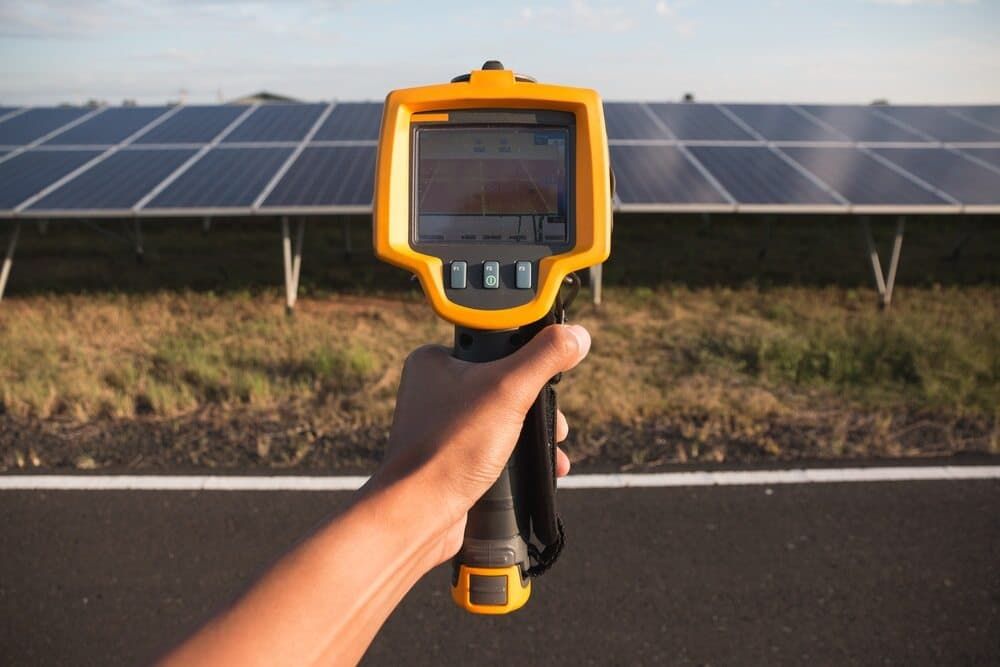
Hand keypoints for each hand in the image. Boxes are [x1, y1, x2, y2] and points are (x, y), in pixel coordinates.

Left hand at [371, 324, 590, 564]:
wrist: (420, 514)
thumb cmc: (451, 448)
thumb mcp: (508, 390)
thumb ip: (545, 357)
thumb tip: (576, 335)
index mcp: (435, 359)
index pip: (495, 339)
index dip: (528, 354)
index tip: (551, 371)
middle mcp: (435, 388)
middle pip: (507, 380)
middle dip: (539, 402)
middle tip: (555, 420)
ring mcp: (444, 424)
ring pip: (506, 414)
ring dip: (536, 431)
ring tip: (556, 446)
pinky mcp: (454, 455)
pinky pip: (497, 442)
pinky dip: (522, 453)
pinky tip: (543, 466)